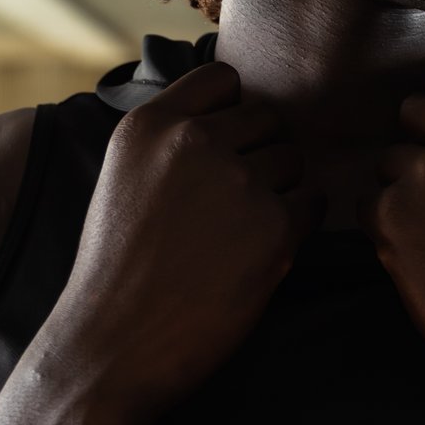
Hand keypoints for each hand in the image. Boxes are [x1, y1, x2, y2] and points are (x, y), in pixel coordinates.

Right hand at [37, 62, 321, 424]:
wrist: (111, 346)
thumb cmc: (117, 270)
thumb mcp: (124, 178)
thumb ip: (171, 140)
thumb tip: (235, 115)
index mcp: (150, 125)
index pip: (224, 79)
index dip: (233, 113)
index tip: (222, 151)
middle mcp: (193, 142)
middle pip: (268, 119)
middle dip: (260, 155)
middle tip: (231, 206)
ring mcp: (237, 182)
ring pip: (293, 160)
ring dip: (280, 191)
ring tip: (237, 235)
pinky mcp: (274, 227)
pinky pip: (312, 205)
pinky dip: (296, 227)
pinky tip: (257, 256)